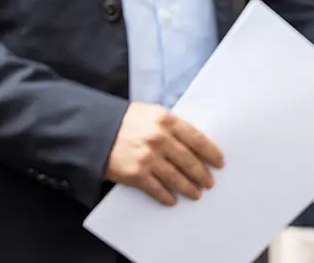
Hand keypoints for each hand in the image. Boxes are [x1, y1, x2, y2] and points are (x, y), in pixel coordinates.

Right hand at [106, 102, 224, 205]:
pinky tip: (172, 199)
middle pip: (190, 161)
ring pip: (177, 178)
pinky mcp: (136, 174)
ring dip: (189, 188)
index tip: (219, 162)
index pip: (197, 138)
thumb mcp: (148, 113)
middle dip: (202, 174)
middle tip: (209, 182)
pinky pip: (158, 189)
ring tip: (196, 193)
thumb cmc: (123, 121)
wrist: (94, 130)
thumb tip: (192, 143)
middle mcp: (159, 138)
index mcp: (164, 119)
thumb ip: (169, 124)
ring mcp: (148, 157)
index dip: (211, 152)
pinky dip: (167, 197)